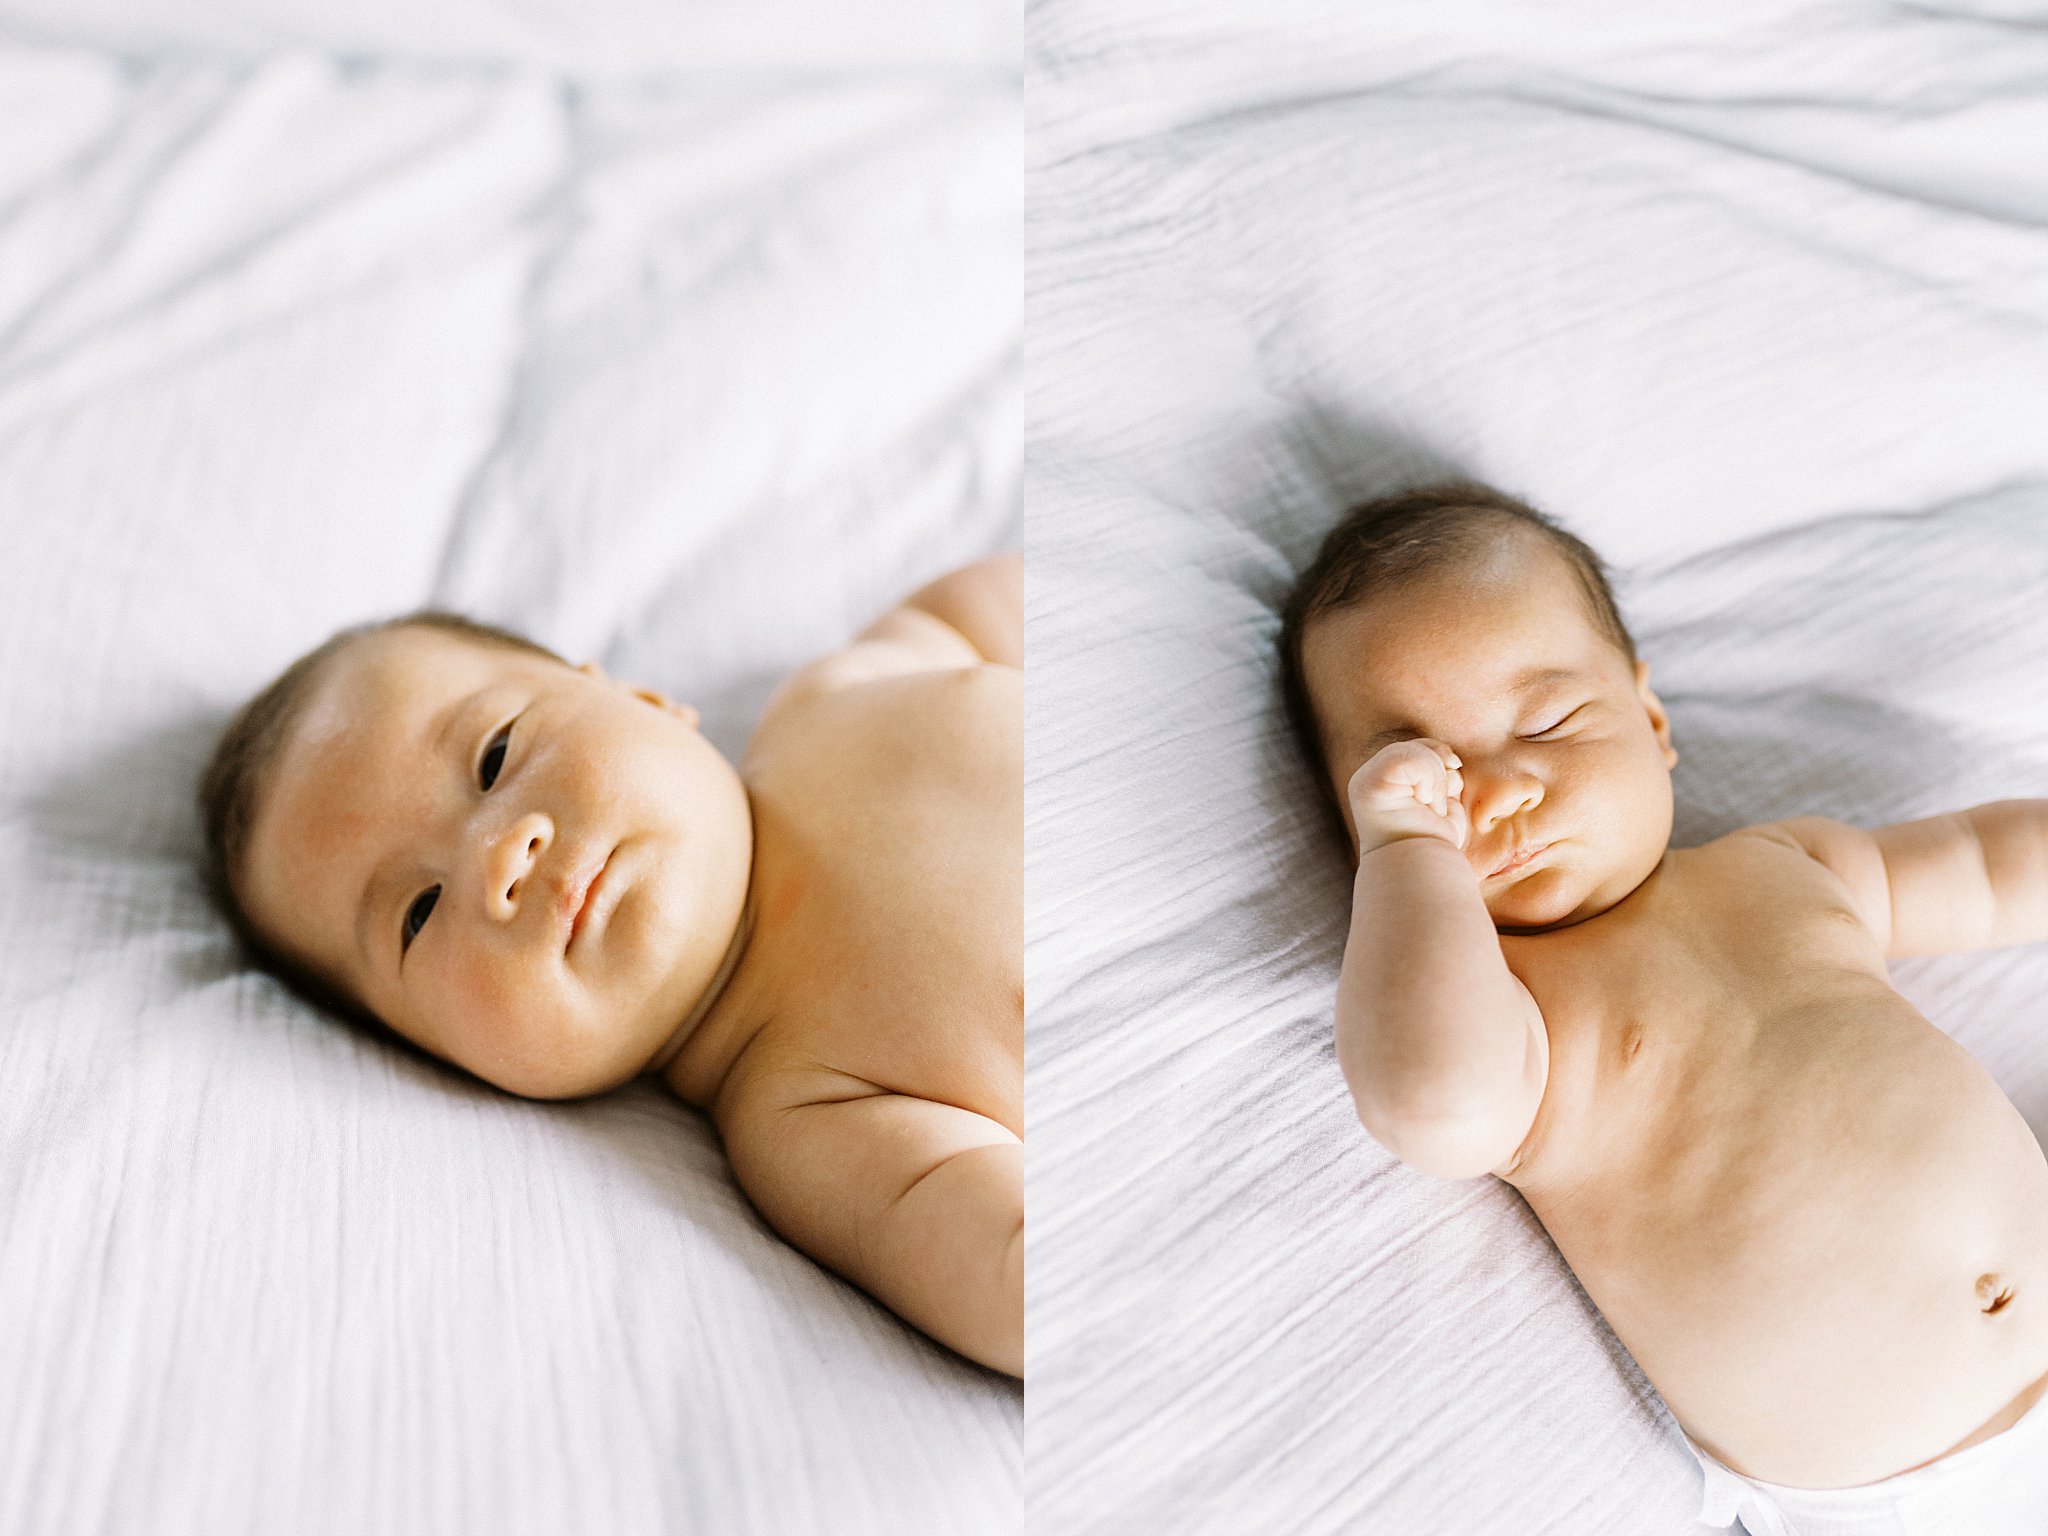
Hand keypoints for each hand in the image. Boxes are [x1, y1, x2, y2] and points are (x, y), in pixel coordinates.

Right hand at [1348, 738, 1469, 856]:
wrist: (1422, 871)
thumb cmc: (1433, 843)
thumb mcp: (1441, 801)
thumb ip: (1437, 774)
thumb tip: (1451, 758)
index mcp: (1384, 782)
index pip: (1415, 748)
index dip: (1439, 757)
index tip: (1453, 783)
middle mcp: (1370, 778)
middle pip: (1415, 746)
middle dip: (1440, 770)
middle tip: (1438, 803)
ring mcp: (1366, 779)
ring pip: (1414, 751)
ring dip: (1438, 779)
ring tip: (1432, 808)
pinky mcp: (1368, 783)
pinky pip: (1411, 758)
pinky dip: (1431, 780)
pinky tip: (1427, 803)